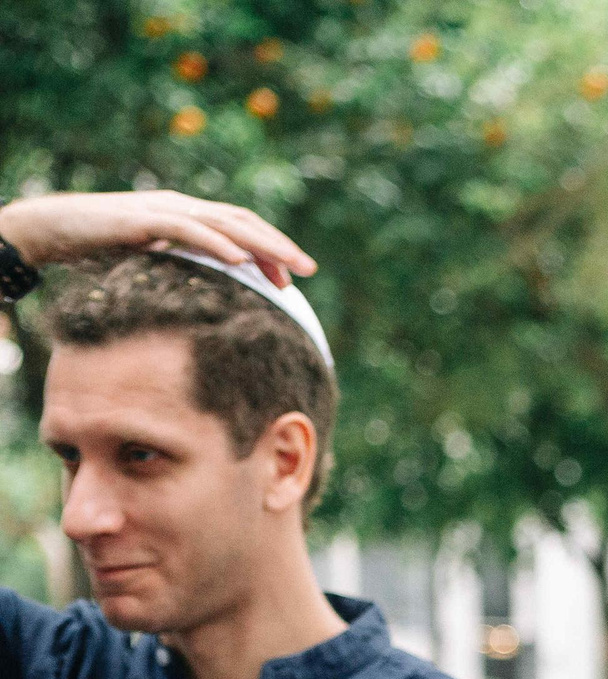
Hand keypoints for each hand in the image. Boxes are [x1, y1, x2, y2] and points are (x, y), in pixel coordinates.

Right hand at [0, 191, 314, 283]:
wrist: (53, 227)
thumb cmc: (100, 247)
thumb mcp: (152, 260)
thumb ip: (182, 269)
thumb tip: (210, 297)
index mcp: (187, 215)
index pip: (240, 228)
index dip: (269, 249)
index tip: (293, 279)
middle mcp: (182, 207)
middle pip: (242, 222)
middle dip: (278, 245)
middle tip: (309, 270)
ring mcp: (164, 209)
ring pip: (224, 223)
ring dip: (260, 244)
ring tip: (288, 266)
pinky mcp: (143, 219)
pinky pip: (188, 229)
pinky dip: (217, 243)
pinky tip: (239, 258)